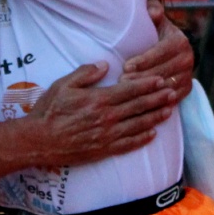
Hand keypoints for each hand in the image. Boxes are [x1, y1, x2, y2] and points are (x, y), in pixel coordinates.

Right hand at [20, 64, 178, 168]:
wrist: (40, 141)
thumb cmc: (49, 110)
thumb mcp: (63, 85)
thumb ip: (85, 73)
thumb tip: (105, 64)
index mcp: (99, 100)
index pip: (130, 90)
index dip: (148, 84)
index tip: (161, 79)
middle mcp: (107, 118)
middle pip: (139, 107)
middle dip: (158, 99)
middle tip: (173, 92)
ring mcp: (107, 135)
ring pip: (138, 125)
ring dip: (155, 117)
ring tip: (169, 110)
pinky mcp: (104, 150)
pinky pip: (128, 144)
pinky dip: (142, 139)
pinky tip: (153, 134)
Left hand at [121, 1, 194, 104]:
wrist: (175, 49)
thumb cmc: (158, 32)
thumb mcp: (157, 20)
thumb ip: (153, 11)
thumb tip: (152, 12)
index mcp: (180, 41)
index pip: (160, 52)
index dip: (143, 60)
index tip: (126, 66)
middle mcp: (188, 59)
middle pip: (162, 71)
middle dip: (141, 77)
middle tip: (121, 82)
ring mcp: (188, 75)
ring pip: (166, 86)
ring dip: (147, 91)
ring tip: (128, 91)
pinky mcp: (187, 89)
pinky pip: (171, 98)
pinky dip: (156, 101)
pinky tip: (140, 102)